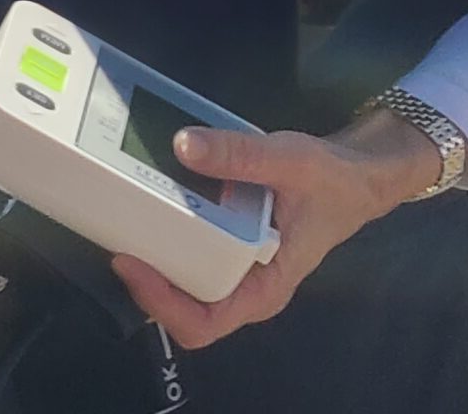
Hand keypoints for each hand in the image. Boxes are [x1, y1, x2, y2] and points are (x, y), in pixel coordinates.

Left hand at [110, 109, 439, 349]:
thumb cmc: (330, 180)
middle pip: (181, 307)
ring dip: (149, 257)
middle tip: (112, 233)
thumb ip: (240, 154)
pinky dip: (164, 235)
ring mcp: (235, 269)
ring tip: (118, 217)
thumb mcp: (290, 160)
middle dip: (143, 280)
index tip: (128, 260)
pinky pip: (188, 252)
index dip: (159, 301)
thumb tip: (183, 145)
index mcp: (263, 288)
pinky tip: (145, 200)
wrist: (355, 175)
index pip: (202, 322)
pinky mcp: (227, 245)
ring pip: (181, 281)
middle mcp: (245, 287)